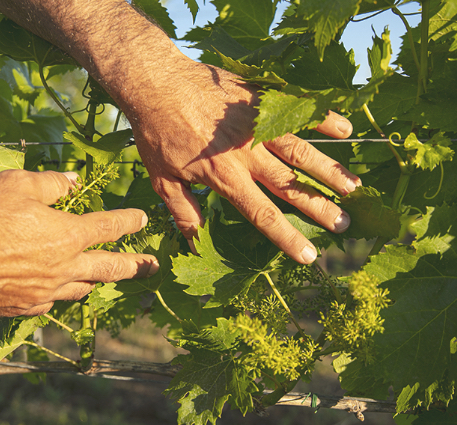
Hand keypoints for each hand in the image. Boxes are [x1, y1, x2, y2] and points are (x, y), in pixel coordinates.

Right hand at [0, 170, 157, 316]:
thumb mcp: (16, 184)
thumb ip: (51, 183)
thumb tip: (73, 180)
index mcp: (68, 235)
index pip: (109, 227)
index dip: (129, 221)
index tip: (143, 219)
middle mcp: (64, 267)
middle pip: (111, 268)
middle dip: (136, 266)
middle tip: (153, 266)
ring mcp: (46, 291)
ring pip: (84, 289)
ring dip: (98, 281)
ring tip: (106, 277)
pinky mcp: (25, 307)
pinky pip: (53, 302)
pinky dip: (62, 294)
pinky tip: (59, 290)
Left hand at [131, 61, 360, 263]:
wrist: (155, 82)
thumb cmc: (157, 134)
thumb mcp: (162, 180)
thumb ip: (184, 213)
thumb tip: (195, 246)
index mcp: (225, 177)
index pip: (263, 214)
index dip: (287, 237)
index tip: (309, 254)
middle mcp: (248, 154)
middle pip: (291, 185)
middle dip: (319, 206)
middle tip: (344, 223)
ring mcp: (257, 124)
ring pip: (302, 150)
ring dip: (330, 170)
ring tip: (355, 187)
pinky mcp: (259, 99)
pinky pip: (297, 110)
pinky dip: (322, 118)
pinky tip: (345, 129)